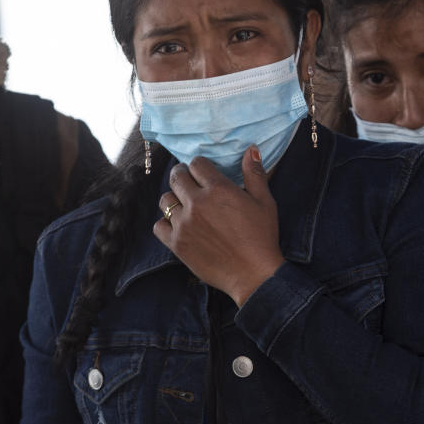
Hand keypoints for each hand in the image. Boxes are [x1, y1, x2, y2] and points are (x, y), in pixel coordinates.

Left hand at [154, 146, 284, 306]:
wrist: (253, 274)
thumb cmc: (262, 236)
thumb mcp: (265, 202)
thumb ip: (254, 174)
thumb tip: (250, 149)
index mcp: (219, 190)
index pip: (197, 164)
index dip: (200, 165)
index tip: (204, 171)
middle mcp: (197, 204)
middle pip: (177, 177)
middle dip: (182, 175)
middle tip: (189, 181)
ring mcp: (184, 224)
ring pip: (165, 200)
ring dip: (174, 198)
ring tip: (185, 204)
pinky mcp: (177, 244)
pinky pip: (159, 226)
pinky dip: (167, 223)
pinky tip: (179, 225)